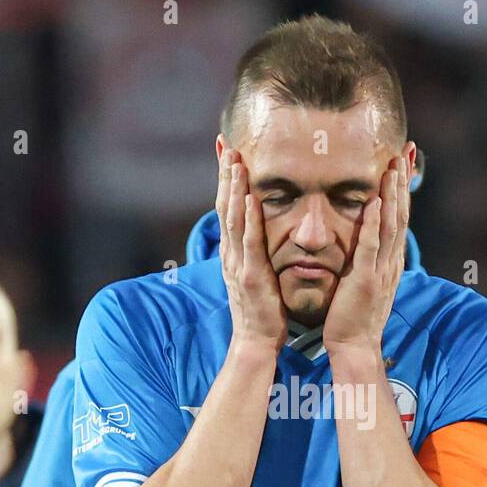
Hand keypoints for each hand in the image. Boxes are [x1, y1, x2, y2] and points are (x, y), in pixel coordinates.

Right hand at [216, 147, 287, 351]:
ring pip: (233, 219)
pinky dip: (249, 218)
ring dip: (234, 189)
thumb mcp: (257, 274)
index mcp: (233, 252)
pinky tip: (252, 198)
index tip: (226, 152)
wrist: (255, 342)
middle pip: (225, 205)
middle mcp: (230, 253)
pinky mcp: (251, 276)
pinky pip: (250, 242)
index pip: (227, 208)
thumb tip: (260, 231)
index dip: (226, 180)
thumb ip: (256, 252)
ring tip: (236, 161)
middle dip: (224, 174)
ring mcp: (238, 264)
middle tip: (225, 144)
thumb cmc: (262, 310)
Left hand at [322, 155, 409, 354]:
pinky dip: (373, 223)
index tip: (402, 163)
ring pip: (390, 225)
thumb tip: (367, 239)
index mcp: (390, 261)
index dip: (402, 189)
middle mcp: (390, 262)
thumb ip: (368, 259)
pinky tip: (374, 201)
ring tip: (393, 166)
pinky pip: (370, 246)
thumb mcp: (366, 282)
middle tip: (404, 152)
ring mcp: (380, 271)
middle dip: (402, 182)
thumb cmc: (354, 317)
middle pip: (400, 214)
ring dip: (392, 194)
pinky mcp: (365, 280)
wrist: (354, 346)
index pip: (399, 218)